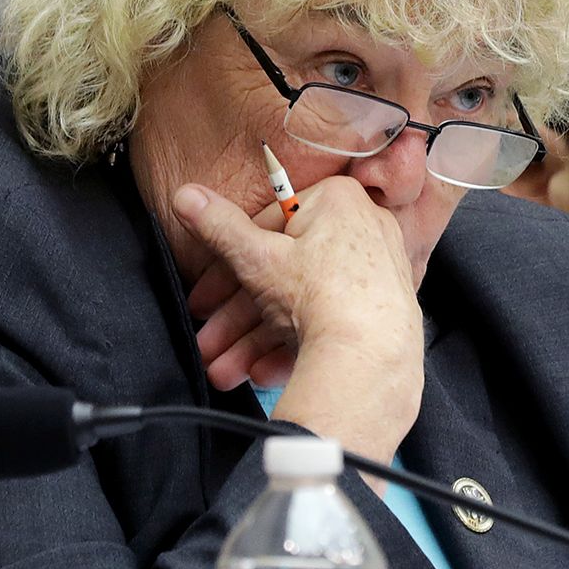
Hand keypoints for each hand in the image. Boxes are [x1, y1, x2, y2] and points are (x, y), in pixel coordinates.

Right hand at [173, 176, 424, 482]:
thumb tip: (186, 196)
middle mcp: (362, 230)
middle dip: (236, 318)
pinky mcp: (382, 311)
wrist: (372, 358)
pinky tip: (263, 372)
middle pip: (280, 273)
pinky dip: (292, 346)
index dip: (223, 270)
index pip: (264, 228)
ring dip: (254, 341)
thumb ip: (218, 226)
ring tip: (227, 370)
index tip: (204, 300)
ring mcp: (376, 273)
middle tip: (210, 342)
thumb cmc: (319, 295)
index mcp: (335, 200)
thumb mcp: (254, 257)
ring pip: (300, 304)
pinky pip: (328, 323)